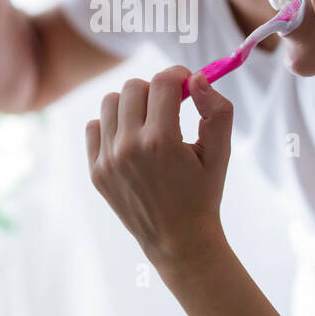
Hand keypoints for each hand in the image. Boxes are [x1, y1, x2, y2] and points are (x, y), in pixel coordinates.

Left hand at [85, 65, 234, 275]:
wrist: (178, 240)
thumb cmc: (203, 193)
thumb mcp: (221, 152)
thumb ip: (217, 110)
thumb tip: (197, 78)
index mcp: (162, 140)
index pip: (162, 81)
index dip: (177, 75)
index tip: (186, 85)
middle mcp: (129, 147)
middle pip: (134, 87)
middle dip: (155, 90)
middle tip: (169, 108)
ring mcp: (108, 160)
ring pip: (110, 102)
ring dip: (131, 105)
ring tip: (149, 124)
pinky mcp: (95, 171)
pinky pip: (93, 126)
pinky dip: (111, 126)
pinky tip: (131, 141)